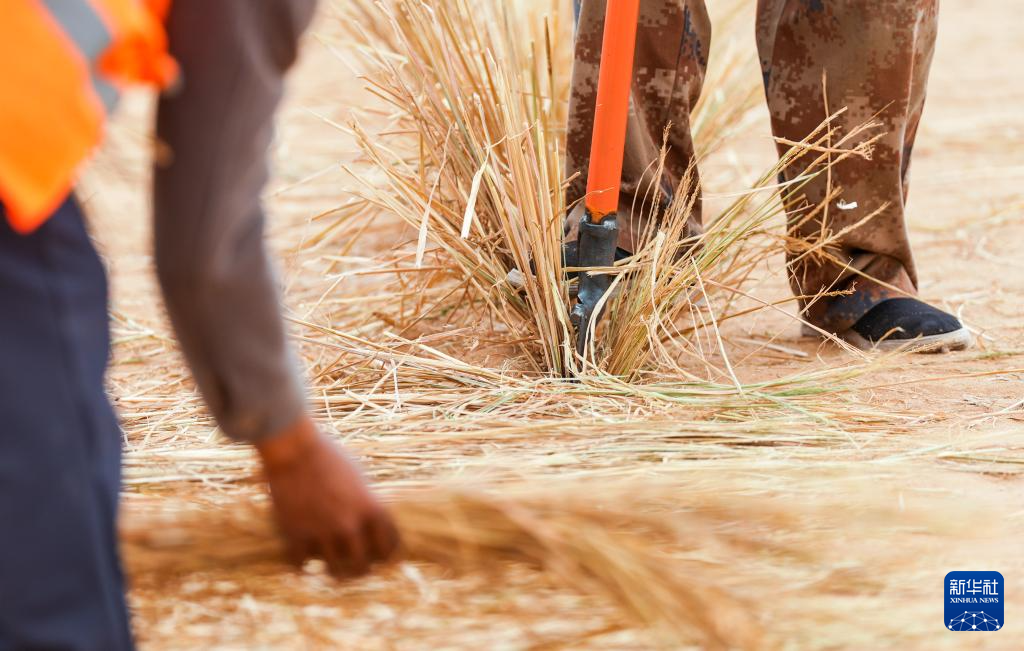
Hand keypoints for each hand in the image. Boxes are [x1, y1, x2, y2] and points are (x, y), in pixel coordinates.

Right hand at [256, 416, 398, 576]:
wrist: (294, 448)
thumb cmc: (330, 457)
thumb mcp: (359, 478)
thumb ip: (368, 505)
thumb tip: (375, 528)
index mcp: (372, 508)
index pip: (391, 546)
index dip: (387, 554)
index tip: (382, 557)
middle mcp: (351, 524)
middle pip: (363, 567)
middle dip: (361, 569)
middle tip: (357, 567)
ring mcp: (323, 532)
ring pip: (335, 571)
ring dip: (335, 571)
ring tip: (333, 568)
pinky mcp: (296, 535)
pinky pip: (303, 565)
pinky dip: (304, 564)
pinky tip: (304, 559)